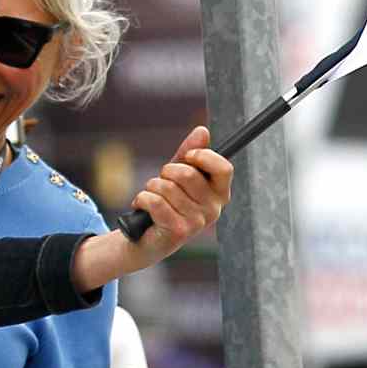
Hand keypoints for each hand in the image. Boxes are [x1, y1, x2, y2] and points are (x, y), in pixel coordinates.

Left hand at [71, 127, 230, 290]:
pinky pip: (155, 201)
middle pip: (188, 174)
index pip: (224, 168)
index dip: (204, 156)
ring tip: (153, 197)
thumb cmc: (167, 201)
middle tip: (163, 181)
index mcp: (219, 194)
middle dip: (167, 171)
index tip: (188, 156)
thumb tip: (203, 131)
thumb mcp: (178, 172)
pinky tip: (143, 206)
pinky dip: (142, 198)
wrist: (147, 237)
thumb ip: (190, 152)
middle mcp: (214, 210)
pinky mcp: (179, 232)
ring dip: (152, 187)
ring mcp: (198, 223)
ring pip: (167, 187)